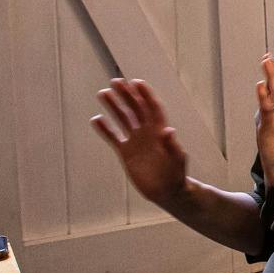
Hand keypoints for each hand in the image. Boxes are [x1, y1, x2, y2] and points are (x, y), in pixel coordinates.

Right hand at [91, 78, 189, 209]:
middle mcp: (147, 132)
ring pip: (123, 119)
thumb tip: (169, 130)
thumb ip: (173, 146)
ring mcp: (136, 141)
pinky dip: (105, 129)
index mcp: (160, 130)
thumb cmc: (176, 174)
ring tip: (103, 93)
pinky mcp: (126, 153)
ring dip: (114, 106)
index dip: (145, 94)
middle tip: (115, 81)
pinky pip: (113, 137)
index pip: (152, 108)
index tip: (136, 82)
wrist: (167, 191)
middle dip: (127, 95)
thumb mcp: (177, 160)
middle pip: (136, 109)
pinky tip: (96, 119)